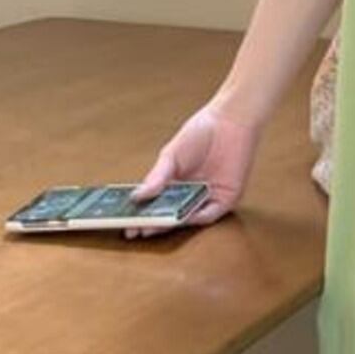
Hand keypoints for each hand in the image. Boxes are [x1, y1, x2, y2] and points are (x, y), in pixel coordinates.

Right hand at [123, 102, 263, 238]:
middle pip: (168, 215)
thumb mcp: (171, 155)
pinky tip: (182, 218)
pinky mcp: (226, 199)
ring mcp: (207, 198)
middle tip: (134, 231)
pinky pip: (209, 214)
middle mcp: (190, 195)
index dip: (140, 217)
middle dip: (151, 224)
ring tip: (152, 226)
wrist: (229, 122)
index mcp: (174, 185)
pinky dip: (196, 218)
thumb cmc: (200, 134)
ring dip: (170, 224)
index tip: (125, 225)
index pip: (154, 205)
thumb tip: (137, 197)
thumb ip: (157, 177)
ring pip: (187, 218)